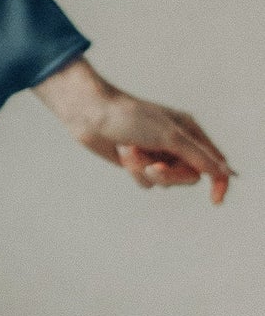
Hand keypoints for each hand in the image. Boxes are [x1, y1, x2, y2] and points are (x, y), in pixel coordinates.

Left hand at [33, 56, 237, 204]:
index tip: (215, 200)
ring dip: (147, 171)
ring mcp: (158, 155)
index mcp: (190, 131)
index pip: (214, 162)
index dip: (219, 181)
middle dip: (170, 175)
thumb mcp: (169, 137)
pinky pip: (145, 183)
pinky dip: (134, 171)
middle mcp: (177, 144)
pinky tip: (122, 152)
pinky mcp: (139, 164)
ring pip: (165, 183)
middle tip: (153, 167)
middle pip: (189, 177)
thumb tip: (223, 173)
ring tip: (132, 151)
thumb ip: (198, 157)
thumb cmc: (131, 118)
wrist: (92, 115)